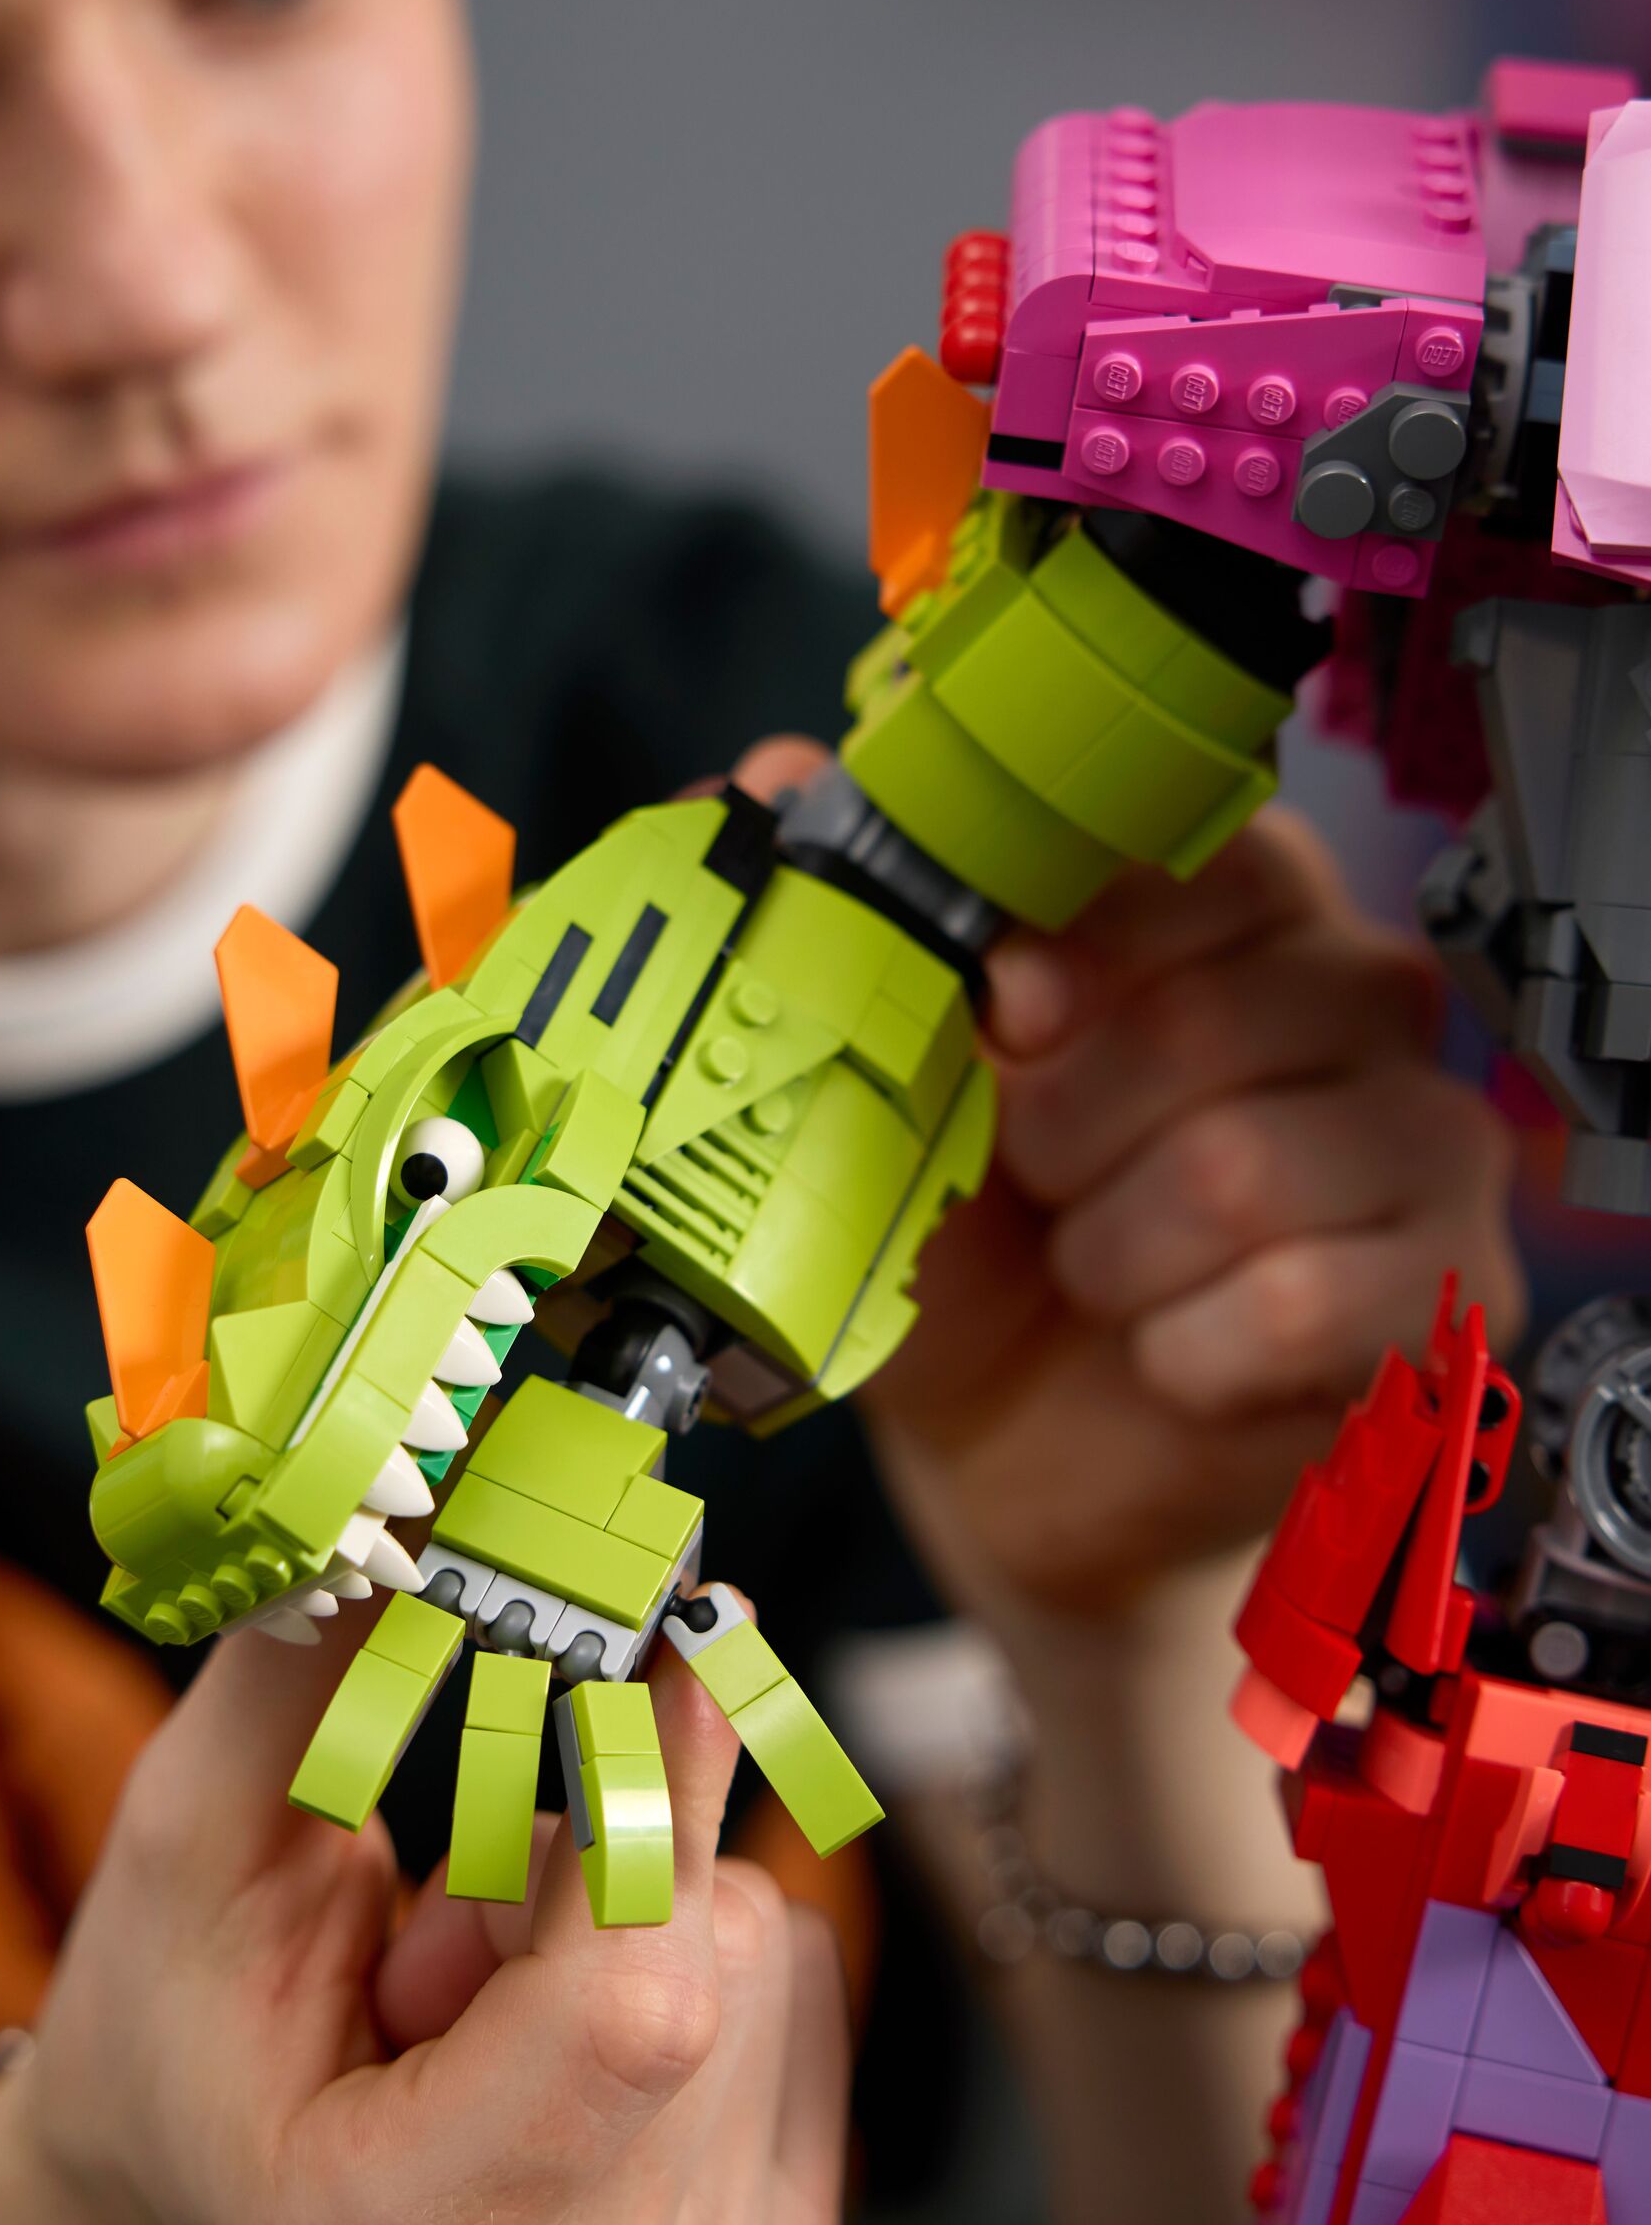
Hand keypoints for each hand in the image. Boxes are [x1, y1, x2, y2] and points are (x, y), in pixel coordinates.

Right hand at [16, 1610, 847, 2224]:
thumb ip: (317, 1672)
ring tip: (476, 1994)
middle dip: (594, 1852)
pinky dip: (690, 1956)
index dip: (668, 1783)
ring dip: (632, 1909)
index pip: (639, 1999)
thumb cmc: (178, 2039)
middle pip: (711, 1958)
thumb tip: (424, 1491)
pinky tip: (559, 2026)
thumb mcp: (191, 1842)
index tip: (677, 1615)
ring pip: (767, 1959)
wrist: (204, 2214)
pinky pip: (802, 2000)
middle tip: (442, 1909)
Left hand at [735, 744, 1522, 1614]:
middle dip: (1062, 1133)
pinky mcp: (1451, 1287)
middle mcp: (1357, 992)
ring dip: (1110, 1253)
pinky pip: (1297, 1301)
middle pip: (1202, 1022)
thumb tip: (773, 773)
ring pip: (1239, 1171)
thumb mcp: (889, 1076)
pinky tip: (1166, 1351)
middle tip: (1040, 1182)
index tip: (1006, 1010)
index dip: (1081, 943)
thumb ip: (843, 913)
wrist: (1022, 1451)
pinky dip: (1182, 1350)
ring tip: (1096, 1267)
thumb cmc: (977, 1238)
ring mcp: (1427, 1136)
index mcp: (1236, 900)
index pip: (1201, 855)